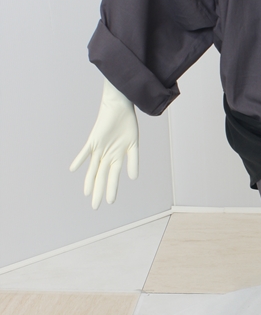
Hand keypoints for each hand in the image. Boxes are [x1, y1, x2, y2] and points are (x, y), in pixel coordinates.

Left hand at [70, 78, 138, 208]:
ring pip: (93, 168)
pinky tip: (72, 169)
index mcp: (117, 157)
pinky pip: (85, 152)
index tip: (109, 202)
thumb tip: (134, 178)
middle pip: (101, 176)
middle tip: (95, 207)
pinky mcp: (93, 140)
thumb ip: (133, 161)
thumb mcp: (133, 145)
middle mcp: (106, 156)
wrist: (120, 107)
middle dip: (99, 191)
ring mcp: (99, 149)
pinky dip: (79, 160)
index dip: (111, 189)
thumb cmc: (127, 124)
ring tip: (87, 194)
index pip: (112, 177)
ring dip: (90, 181)